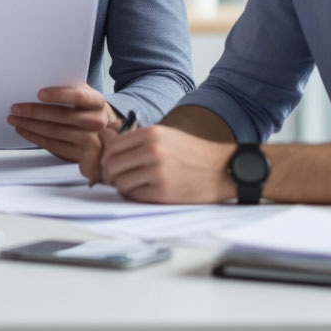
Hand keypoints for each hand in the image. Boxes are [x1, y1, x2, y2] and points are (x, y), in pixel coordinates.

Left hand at [7, 84, 121, 163]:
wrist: (108, 133)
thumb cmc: (88, 109)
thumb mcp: (86, 95)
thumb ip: (70, 88)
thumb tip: (41, 80)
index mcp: (97, 102)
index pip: (79, 96)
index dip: (59, 94)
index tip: (39, 93)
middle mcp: (96, 121)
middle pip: (62, 116)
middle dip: (35, 112)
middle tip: (16, 108)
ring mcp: (90, 141)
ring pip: (55, 132)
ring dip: (30, 126)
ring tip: (15, 119)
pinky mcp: (81, 156)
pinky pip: (54, 146)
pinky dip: (36, 138)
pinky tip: (25, 131)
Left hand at [101, 124, 235, 203]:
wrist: (223, 168)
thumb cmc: (194, 153)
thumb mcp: (166, 136)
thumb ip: (140, 142)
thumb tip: (112, 156)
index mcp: (151, 134)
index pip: (113, 147)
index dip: (107, 159)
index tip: (110, 167)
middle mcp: (152, 150)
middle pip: (112, 165)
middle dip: (110, 176)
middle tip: (115, 181)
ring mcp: (157, 171)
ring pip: (121, 182)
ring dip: (122, 187)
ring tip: (132, 188)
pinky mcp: (164, 192)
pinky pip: (135, 196)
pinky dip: (134, 197)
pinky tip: (144, 194)